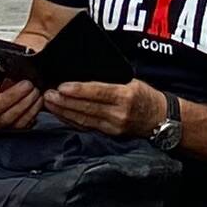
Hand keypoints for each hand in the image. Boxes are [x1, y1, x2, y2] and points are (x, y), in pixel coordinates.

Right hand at [0, 74, 43, 130]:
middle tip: (27, 84)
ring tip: (34, 91)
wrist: (26, 87)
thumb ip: (1, 70)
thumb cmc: (14, 78)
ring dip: (25, 103)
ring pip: (8, 119)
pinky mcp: (13, 129)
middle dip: (13, 95)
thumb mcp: (6, 69)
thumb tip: (3, 69)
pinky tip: (37, 101)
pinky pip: (21, 125)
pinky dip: (31, 111)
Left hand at [49, 78, 166, 139]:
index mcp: (126, 95)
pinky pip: (86, 127)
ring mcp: (113, 126)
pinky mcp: (109, 134)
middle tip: (47, 94)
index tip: (61, 87)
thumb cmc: (145, 95)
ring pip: (83, 120)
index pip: (98, 92)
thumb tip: (83, 73)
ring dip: (63, 112)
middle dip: (64, 102)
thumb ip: (110, 79)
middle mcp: (119, 113)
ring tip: (49, 103)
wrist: (160, 118)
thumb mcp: (131, 81)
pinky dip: (71, 120)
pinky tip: (61, 114)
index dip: (78, 91)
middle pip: (86, 108)